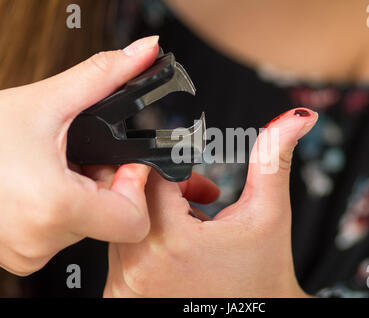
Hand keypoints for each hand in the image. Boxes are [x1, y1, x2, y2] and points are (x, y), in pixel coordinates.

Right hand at [0, 36, 159, 275]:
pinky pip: (59, 234)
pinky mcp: (16, 254)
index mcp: (54, 206)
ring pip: (86, 225)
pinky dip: (60, 209)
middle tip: (79, 158)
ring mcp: (25, 252)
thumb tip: (146, 52)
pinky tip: (40, 184)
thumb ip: (104, 76)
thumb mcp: (46, 102)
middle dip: (105, 185)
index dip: (136, 187)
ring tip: (53, 168)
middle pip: (111, 219)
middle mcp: (39, 240)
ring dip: (81, 196)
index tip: (124, 163)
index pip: (134, 222)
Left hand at [104, 108, 317, 296]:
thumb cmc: (262, 276)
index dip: (177, 172)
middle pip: (133, 198)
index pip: (150, 176)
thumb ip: (272, 159)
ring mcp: (125, 288)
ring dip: (155, 217)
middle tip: (200, 206)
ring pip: (124, 224)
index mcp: (172, 241)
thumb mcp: (269, 214)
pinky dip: (145, 245)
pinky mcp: (121, 297)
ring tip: (192, 230)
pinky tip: (176, 253)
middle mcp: (138, 268)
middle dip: (167, 194)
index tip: (199, 185)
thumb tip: (294, 120)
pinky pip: (120, 253)